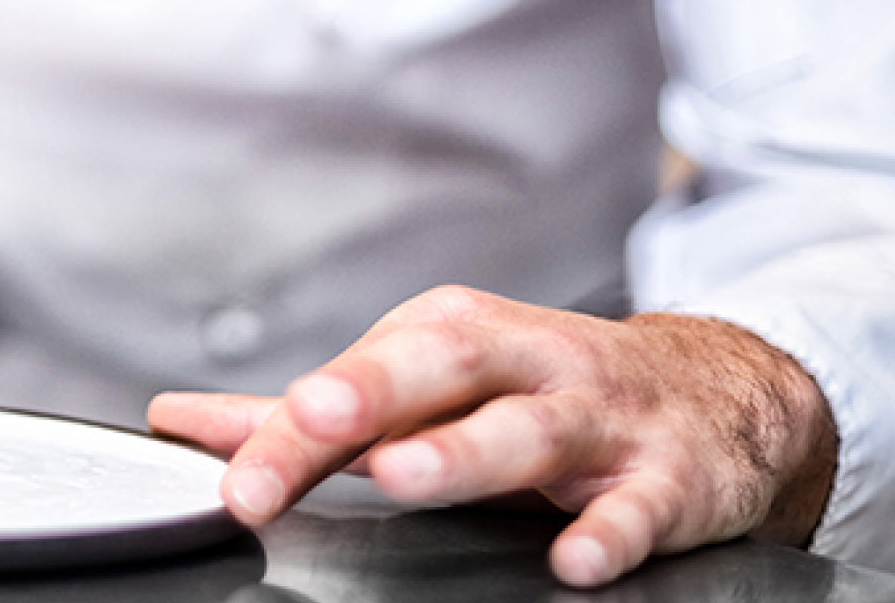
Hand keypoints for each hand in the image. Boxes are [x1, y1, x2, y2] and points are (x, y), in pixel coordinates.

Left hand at [148, 286, 838, 589]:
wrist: (712, 390)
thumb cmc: (536, 387)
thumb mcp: (424, 383)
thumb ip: (308, 414)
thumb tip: (182, 422)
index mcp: (447, 337)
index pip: (353, 379)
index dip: (286, 429)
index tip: (234, 477)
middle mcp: (517, 363)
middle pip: (433, 369)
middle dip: (365, 394)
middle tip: (307, 423)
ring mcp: (594, 416)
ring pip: (526, 429)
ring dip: (465, 451)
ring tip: (404, 476)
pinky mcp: (666, 475)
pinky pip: (638, 505)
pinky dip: (609, 529)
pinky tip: (573, 558)